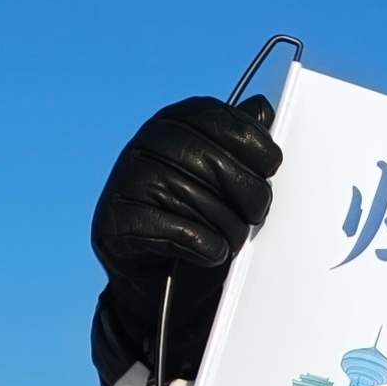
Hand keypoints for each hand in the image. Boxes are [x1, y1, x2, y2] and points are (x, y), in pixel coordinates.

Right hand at [89, 96, 280, 284]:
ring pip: (205, 204)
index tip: (268, 167)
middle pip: (217, 163)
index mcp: (171, 122)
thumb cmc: (193, 220)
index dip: (255, 145)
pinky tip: (207, 253)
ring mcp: (127, 181)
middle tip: (255, 215)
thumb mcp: (220, 175)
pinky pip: (184, 233)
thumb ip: (238, 141)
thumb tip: (260, 110)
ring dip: (231, 232)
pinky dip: (207, 250)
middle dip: (251, 196)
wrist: (156, 276)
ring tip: (229, 240)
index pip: (220, 120)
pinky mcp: (118, 222)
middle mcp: (145, 144)